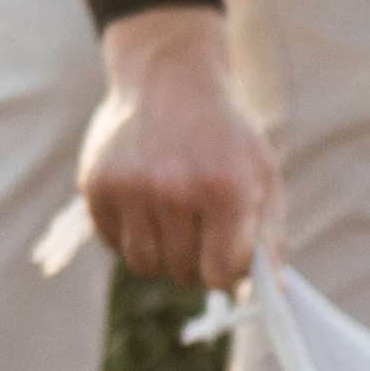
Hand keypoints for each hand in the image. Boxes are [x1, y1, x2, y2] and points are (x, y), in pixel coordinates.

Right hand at [80, 6, 280, 287]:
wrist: (170, 77)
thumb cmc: (226, 135)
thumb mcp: (264, 175)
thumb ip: (270, 237)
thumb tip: (273, 292)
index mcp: (225, 190)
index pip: (219, 275)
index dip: (226, 273)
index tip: (227, 257)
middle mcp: (174, 190)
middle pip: (181, 273)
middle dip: (196, 262)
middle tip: (201, 229)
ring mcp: (130, 187)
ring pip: (144, 265)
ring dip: (161, 253)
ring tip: (174, 218)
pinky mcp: (96, 185)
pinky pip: (113, 242)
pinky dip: (130, 233)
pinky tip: (146, 201)